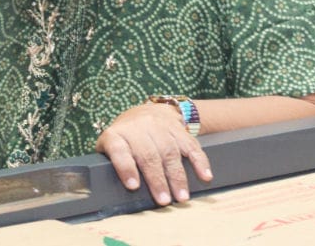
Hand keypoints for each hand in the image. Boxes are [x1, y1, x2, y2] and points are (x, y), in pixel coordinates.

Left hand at [95, 102, 212, 205]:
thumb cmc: (124, 139)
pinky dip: (200, 161)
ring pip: (170, 151)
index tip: (133, 186)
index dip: (125, 167)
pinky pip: (190, 144)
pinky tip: (205, 176)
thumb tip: (110, 192)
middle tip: (164, 201)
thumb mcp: (110, 147)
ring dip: (177, 176)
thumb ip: (111, 164)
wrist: (144, 112)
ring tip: (182, 197)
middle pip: (148, 154)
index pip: (119, 150)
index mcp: (117, 135)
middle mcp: (138, 128)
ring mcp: (159, 126)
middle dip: (157, 179)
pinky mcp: (178, 128)